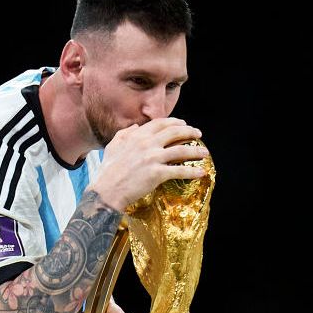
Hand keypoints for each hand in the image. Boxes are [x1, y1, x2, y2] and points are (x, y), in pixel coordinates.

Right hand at [88, 117, 209, 210]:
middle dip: (190, 131)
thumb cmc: (108, 170)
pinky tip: (201, 172)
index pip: (160, 123)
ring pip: (181, 151)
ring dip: (196, 151)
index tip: (184, 124)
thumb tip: (135, 126)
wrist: (107, 190)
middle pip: (175, 133)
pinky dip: (192, 172)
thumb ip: (124, 133)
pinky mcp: (157, 174)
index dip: (175, 122)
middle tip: (198, 134)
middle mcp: (147, 144)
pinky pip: (179, 171)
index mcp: (137, 136)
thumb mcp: (113, 146)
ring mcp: (153, 158)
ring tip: (205, 152)